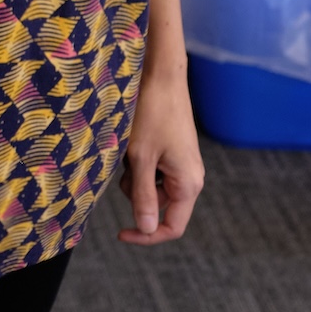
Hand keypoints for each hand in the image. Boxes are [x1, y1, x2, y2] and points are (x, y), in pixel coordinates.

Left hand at [116, 68, 202, 245]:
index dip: (146, 235)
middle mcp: (190, 177)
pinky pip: (151, 169)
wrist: (161, 76)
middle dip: (136, 193)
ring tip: (130, 147)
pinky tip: (134, 141)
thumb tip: (146, 229)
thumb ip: (144, 196)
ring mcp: (182, 164)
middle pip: (158, 205)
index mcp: (188, 184)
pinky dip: (138, 162)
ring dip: (134, 175)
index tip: (120, 233)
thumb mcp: (141, 158)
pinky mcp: (173, 152)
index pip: (171, 227)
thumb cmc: (151, 114)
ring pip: (151, 186)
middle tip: (126, 164)